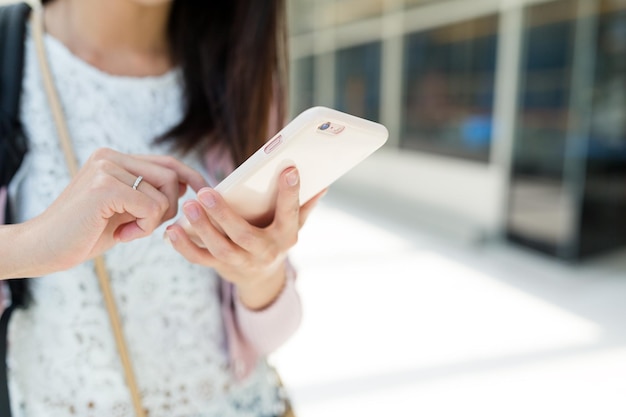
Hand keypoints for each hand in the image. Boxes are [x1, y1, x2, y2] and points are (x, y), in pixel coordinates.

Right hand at [9, 148, 206, 276]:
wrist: (44, 249)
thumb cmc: (85, 233)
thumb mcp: (124, 209)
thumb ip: (148, 194)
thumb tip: (185, 186)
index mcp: (114, 158)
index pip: (166, 162)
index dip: (190, 177)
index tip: (204, 192)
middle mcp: (110, 156)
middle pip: (170, 176)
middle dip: (169, 208)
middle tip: (144, 228)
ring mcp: (105, 169)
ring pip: (163, 194)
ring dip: (153, 222)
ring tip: (128, 231)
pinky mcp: (104, 187)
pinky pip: (151, 208)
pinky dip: (144, 229)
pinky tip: (121, 236)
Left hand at [165, 167, 324, 309]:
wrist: (263, 279)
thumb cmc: (277, 239)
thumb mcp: (294, 224)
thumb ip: (304, 204)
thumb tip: (323, 184)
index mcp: (285, 237)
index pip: (290, 214)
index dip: (290, 193)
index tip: (289, 169)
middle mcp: (264, 252)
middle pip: (243, 235)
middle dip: (223, 215)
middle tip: (206, 192)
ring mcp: (241, 263)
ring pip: (219, 248)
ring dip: (201, 228)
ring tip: (188, 206)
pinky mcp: (221, 268)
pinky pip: (200, 259)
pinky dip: (183, 247)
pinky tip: (171, 230)